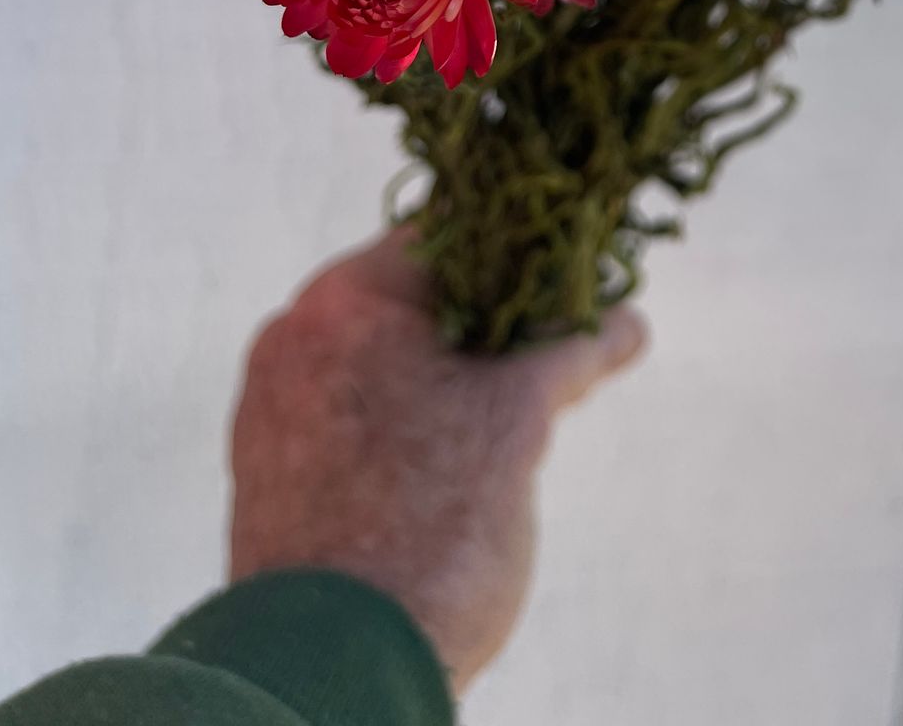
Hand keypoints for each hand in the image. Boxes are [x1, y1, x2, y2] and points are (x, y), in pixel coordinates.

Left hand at [228, 229, 646, 692]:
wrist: (338, 668)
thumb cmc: (433, 521)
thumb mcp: (522, 420)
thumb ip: (573, 349)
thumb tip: (627, 321)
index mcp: (342, 299)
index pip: (447, 233)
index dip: (522, 248)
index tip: (578, 272)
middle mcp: (294, 339)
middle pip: (416, 297)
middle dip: (494, 318)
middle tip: (564, 341)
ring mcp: (276, 409)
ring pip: (388, 359)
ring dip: (457, 371)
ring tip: (529, 403)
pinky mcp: (276, 474)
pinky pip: (360, 414)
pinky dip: (417, 418)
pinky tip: (474, 454)